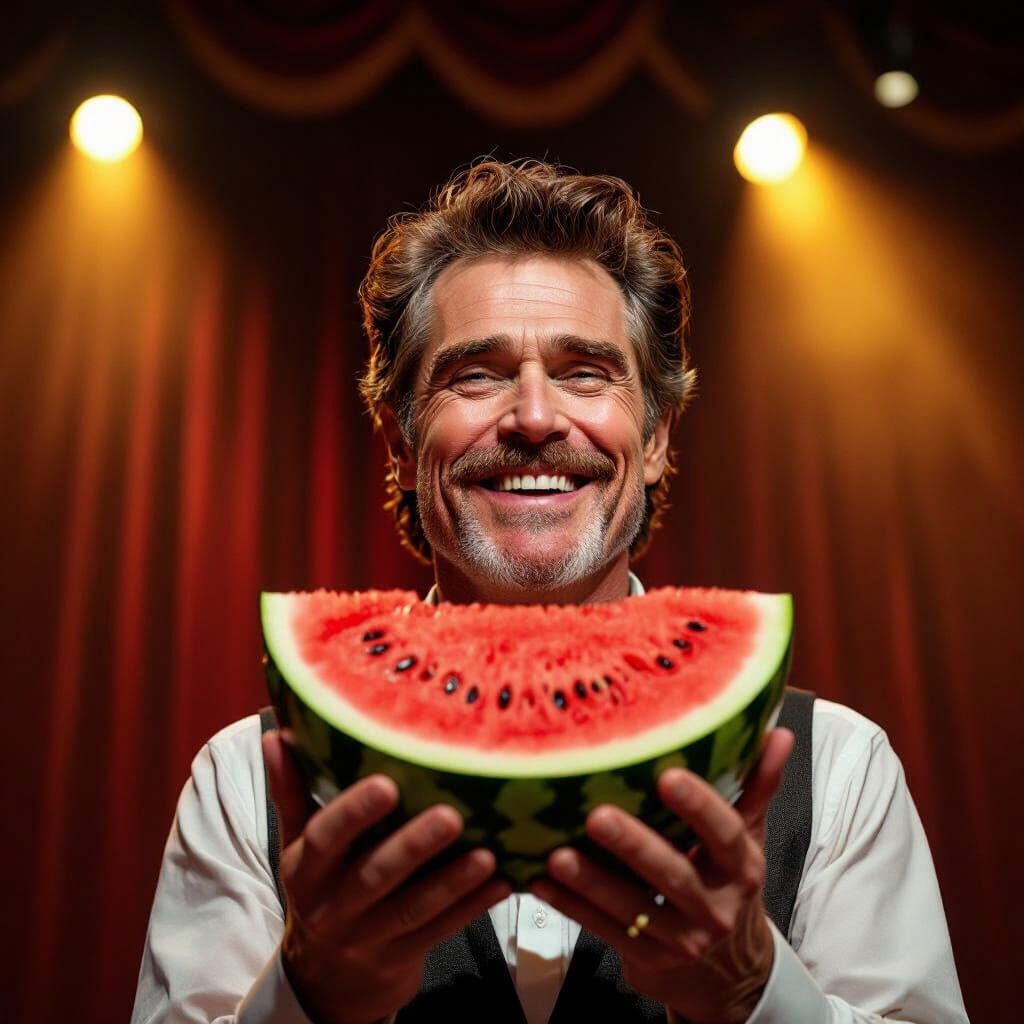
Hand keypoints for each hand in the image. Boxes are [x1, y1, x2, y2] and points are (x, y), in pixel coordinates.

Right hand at [262, 730, 510, 1023]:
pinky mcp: (402, 956)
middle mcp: (333, 906)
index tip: (387, 784)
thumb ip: (292, 788)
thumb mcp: (297, 840)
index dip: (354, 814)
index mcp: (305, 870)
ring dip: (453, 882)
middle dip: (414, 847)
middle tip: (451, 815)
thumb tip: (277, 732)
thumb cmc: (321, 882)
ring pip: (413, 909)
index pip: (324, 838)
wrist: (328, 973)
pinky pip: (440, 932)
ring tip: (488, 854)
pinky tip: (503, 882)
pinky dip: (472, 908)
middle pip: (374, 876)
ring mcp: (368, 937)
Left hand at [529, 728, 793, 1023]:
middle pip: (673, 874)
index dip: (699, 807)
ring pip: (632, 909)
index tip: (667, 776)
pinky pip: (605, 932)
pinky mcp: (649, 960)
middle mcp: (717, 906)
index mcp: (743, 867)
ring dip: (590, 882)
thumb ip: (757, 784)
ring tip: (555, 855)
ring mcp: (683, 939)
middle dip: (633, 846)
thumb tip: (779, 731)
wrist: (726, 969)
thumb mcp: (746, 835)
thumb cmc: (724, 878)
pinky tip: (539, 881)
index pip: (725, 833)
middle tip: (597, 815)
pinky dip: (571, 907)